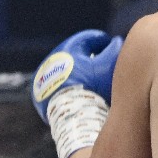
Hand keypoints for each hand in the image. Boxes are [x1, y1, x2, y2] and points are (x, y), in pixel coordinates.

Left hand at [30, 29, 122, 157]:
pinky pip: (60, 88)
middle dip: (91, 58)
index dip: (105, 42)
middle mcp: (51, 61)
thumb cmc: (92, 88)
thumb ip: (115, 48)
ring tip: (94, 83)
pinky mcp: (41, 97)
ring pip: (67, 72)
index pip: (90, 38)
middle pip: (77, 55)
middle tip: (105, 67)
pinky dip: (70, 88)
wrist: (72, 118)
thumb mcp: (108, 64)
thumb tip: (116, 41)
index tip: (114, 49)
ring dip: (80, 74)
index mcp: (66, 48)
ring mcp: (44, 80)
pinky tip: (81, 95)